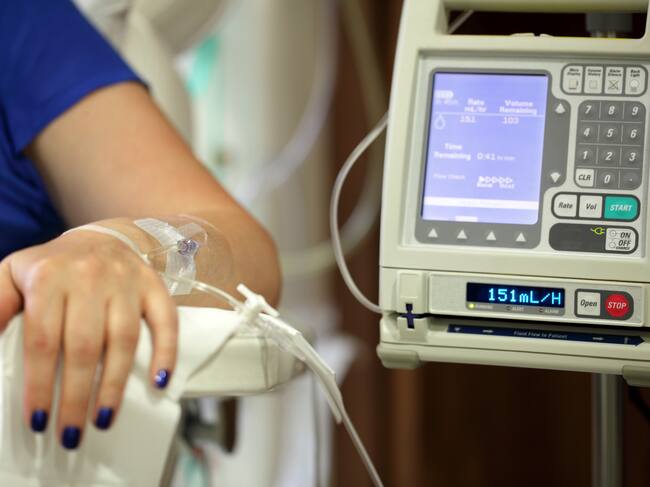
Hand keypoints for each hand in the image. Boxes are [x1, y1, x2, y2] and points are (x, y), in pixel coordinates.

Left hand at [0, 230, 176, 448]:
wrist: (102, 238)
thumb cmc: (54, 267)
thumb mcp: (11, 276)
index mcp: (50, 276)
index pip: (43, 339)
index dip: (39, 383)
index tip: (38, 418)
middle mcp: (90, 276)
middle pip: (84, 346)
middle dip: (75, 396)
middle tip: (70, 433)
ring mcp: (126, 281)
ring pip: (123, 339)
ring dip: (114, 385)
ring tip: (102, 418)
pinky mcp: (153, 286)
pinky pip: (165, 321)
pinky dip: (166, 352)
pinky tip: (159, 381)